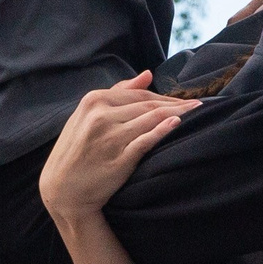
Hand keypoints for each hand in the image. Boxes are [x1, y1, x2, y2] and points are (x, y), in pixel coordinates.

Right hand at [40, 73, 197, 221]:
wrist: (62, 189)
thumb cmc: (77, 150)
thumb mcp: (88, 115)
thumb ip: (118, 93)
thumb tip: (147, 74)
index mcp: (93, 101)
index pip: (139, 94)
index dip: (166, 96)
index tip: (186, 98)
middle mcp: (101, 115)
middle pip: (148, 105)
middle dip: (177, 103)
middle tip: (200, 104)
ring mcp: (110, 137)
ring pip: (151, 119)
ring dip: (179, 114)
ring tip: (198, 112)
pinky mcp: (119, 158)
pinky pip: (146, 140)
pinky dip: (163, 130)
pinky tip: (178, 124)